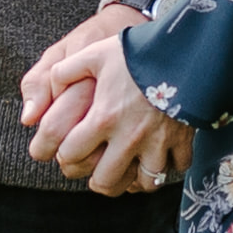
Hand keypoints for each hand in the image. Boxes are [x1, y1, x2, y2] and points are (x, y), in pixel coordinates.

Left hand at [22, 14, 189, 198]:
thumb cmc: (137, 51)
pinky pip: (176, 169)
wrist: (185, 48)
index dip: (64, 155)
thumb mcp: (95, 54)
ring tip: (127, 171)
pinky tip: (159, 159)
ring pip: (144, 183)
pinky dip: (168, 168)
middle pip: (105, 181)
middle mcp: (129, 138)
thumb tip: (47, 90)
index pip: (71, 154)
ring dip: (134, 181)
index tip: (67, 150)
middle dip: (95, 180)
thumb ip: (65, 72)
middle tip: (95, 170)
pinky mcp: (183, 140)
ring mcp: (158, 143)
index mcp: (103, 118)